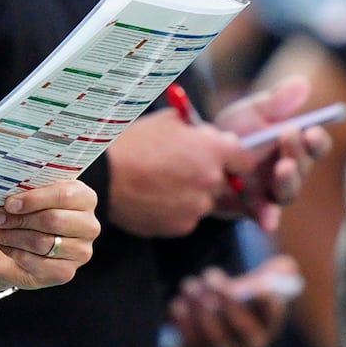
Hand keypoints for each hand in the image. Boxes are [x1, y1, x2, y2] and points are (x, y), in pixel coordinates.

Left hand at [0, 179, 99, 293]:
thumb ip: (18, 194)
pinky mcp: (66, 272)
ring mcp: (81, 251)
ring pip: (42, 243)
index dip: (35, 199)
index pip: (65, 195)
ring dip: (10, 236)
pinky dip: (14, 253)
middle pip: (53, 220)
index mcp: (84, 197)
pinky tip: (2, 245)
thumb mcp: (24, 196)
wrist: (20, 243)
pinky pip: (37, 263)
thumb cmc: (26, 212)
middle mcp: (89, 225)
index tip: (10, 203)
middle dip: (18, 219)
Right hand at [107, 107, 247, 236]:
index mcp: (212, 150)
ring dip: (189, 194)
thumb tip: (210, 136)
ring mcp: (197, 207)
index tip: (217, 155)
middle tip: (177, 167)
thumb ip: (195, 129)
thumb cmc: (130, 142)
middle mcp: (212, 180)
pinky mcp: (181, 226)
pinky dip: (173, 210)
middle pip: (222, 181)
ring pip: (202, 201)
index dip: (231, 157)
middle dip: (206, 175)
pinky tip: (151, 197)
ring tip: (158, 183)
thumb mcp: (165, 120)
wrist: (101, 176)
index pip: (244, 159)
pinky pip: (185, 217)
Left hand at [164, 255, 298, 346]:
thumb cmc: (225, 313)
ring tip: (189, 285)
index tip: (260, 289)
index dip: (269, 305)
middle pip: (244, 330)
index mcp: (264, 328)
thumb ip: (264, 278)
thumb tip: (288, 265)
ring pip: (216, 338)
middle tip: (211, 275)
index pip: (272, 319)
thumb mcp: (243, 295)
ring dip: (201, 307)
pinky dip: (184, 323)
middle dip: (228, 300)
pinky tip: (178, 305)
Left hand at [212, 75, 332, 231]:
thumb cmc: (233, 132)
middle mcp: (288, 170)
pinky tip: (268, 221)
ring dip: (289, 180)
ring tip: (283, 167)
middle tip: (290, 135)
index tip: (311, 129)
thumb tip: (302, 83)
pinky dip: (267, 217)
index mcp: (293, 146)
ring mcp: (271, 191)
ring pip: (287, 191)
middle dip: (299, 152)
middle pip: (303, 166)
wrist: (196, 154)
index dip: (317, 139)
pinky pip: (263, 214)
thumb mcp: (250, 112)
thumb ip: (274, 102)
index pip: (316, 145)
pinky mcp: (252, 208)